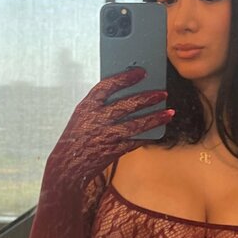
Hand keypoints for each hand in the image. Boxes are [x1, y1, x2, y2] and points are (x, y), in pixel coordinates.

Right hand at [48, 67, 172, 186]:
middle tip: (162, 93)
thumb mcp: (83, 115)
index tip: (141, 72)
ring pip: (135, 125)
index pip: (107, 86)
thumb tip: (128, 92)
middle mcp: (96, 120)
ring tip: (169, 112)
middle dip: (147, 98)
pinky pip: (134, 142)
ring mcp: (105, 136)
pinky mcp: (112, 151)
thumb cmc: (77, 136)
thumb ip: (101, 104)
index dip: (125, 78)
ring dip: (154, 118)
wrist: (68, 165)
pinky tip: (157, 132)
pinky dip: (146, 137)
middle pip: (126, 105)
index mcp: (87, 107)